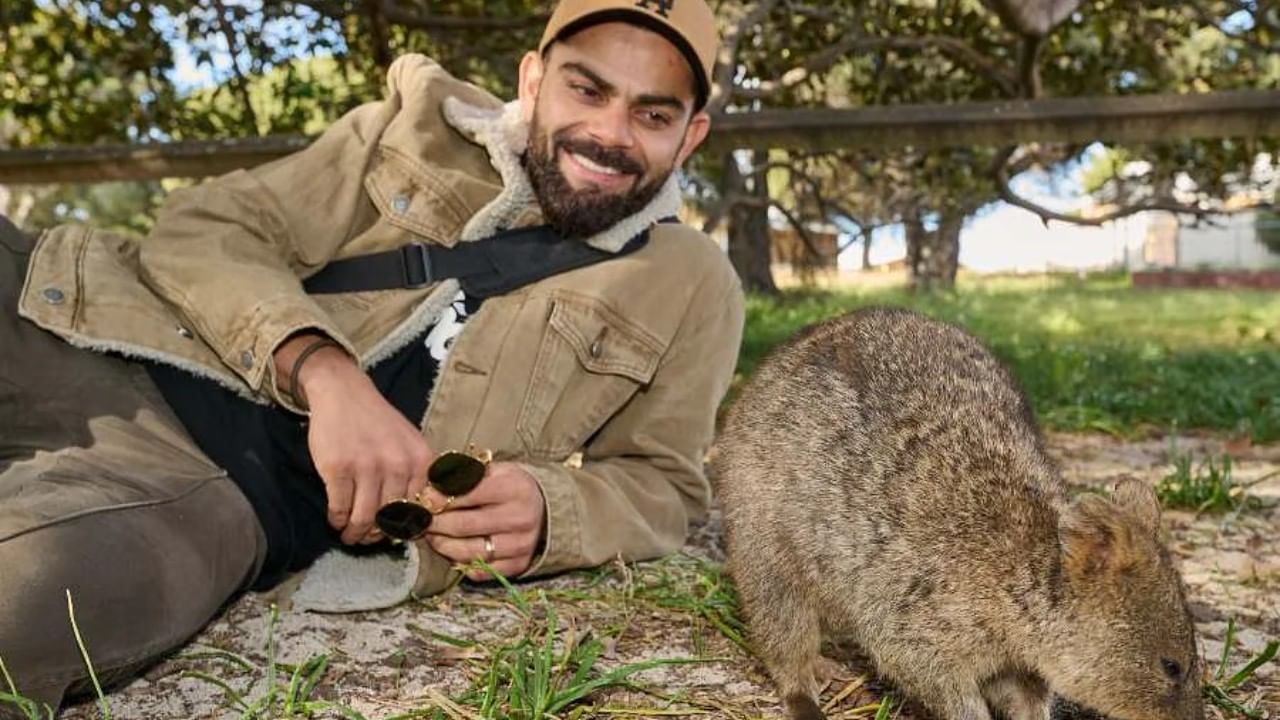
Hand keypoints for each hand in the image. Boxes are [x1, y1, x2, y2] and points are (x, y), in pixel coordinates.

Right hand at [285, 337, 432, 544]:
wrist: (344, 393)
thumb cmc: (378, 422)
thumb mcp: (410, 443)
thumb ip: (416, 475)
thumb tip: (419, 516)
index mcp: (420, 461)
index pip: (418, 509)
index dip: (405, 528)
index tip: (394, 534)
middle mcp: (398, 465)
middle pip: (390, 518)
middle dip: (377, 535)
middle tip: (367, 539)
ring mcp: (367, 467)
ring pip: (364, 518)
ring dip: (355, 533)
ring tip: (350, 537)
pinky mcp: (339, 469)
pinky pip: (340, 508)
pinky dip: (337, 520)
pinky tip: (336, 521)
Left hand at [420, 462, 545, 579]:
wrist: (543, 509)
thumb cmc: (508, 487)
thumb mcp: (493, 471)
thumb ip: (463, 476)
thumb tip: (428, 490)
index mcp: (513, 488)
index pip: (466, 494)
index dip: (438, 499)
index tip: (423, 500)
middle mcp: (520, 518)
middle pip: (463, 526)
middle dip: (435, 524)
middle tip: (421, 521)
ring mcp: (520, 544)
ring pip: (468, 552)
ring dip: (443, 545)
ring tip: (433, 536)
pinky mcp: (518, 564)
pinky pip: (480, 570)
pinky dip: (461, 563)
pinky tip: (453, 551)